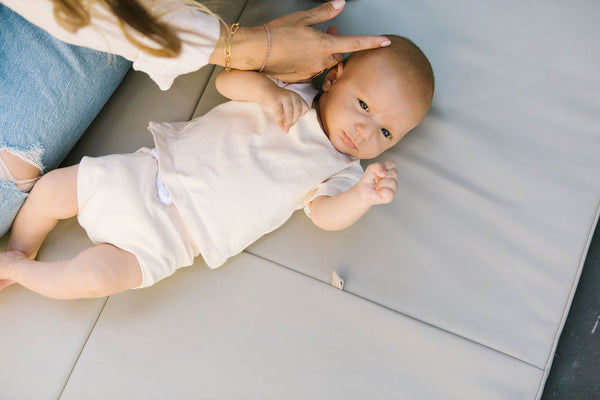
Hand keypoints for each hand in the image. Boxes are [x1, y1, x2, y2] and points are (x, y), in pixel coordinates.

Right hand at [257, 0, 389, 81]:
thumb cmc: (277, 33)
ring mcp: (312, 72)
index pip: (355, 43)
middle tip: (326, 32)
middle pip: (338, 55)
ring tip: (305, 44)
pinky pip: (312, 70)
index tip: (386, 42)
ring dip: (321, 54)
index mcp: (324, 45)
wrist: (256, 51)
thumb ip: (324, 13)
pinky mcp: (302, 79)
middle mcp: (321, 61)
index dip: (372, 42)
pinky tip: (297, 55)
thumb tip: (340, 3)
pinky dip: (309, 62)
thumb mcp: (302, 18)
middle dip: (335, 45)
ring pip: (325, 62)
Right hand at [261, 87, 308, 131]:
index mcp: (297, 97)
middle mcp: (292, 96)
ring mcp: (284, 97)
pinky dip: (280, 122)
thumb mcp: (287, 103)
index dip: (301, 116)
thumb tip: (289, 127)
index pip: (305, 108)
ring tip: (285, 130)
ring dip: (288, 123)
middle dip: (293, 122)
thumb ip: (291, 112)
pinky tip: (280, 128)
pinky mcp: (276, 100)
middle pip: (297, 112)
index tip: (293, 121)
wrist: (264, 89)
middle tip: (288, 128)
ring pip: (290, 113)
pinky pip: (279, 113)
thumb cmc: (276, 100)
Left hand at [356, 161, 397, 204]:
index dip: (385, 166)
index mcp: (390, 171)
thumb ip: (378, 166)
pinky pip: (389, 192)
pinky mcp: (390, 197)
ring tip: (376, 186)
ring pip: (392, 182)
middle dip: (382, 176)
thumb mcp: (371, 169)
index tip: (378, 172)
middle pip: (394, 173)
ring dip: (380, 184)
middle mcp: (394, 179)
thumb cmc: (368, 180)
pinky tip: (378, 191)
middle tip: (376, 180)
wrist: (362, 192)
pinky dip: (381, 191)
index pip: (393, 164)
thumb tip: (384, 173)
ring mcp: (393, 189)